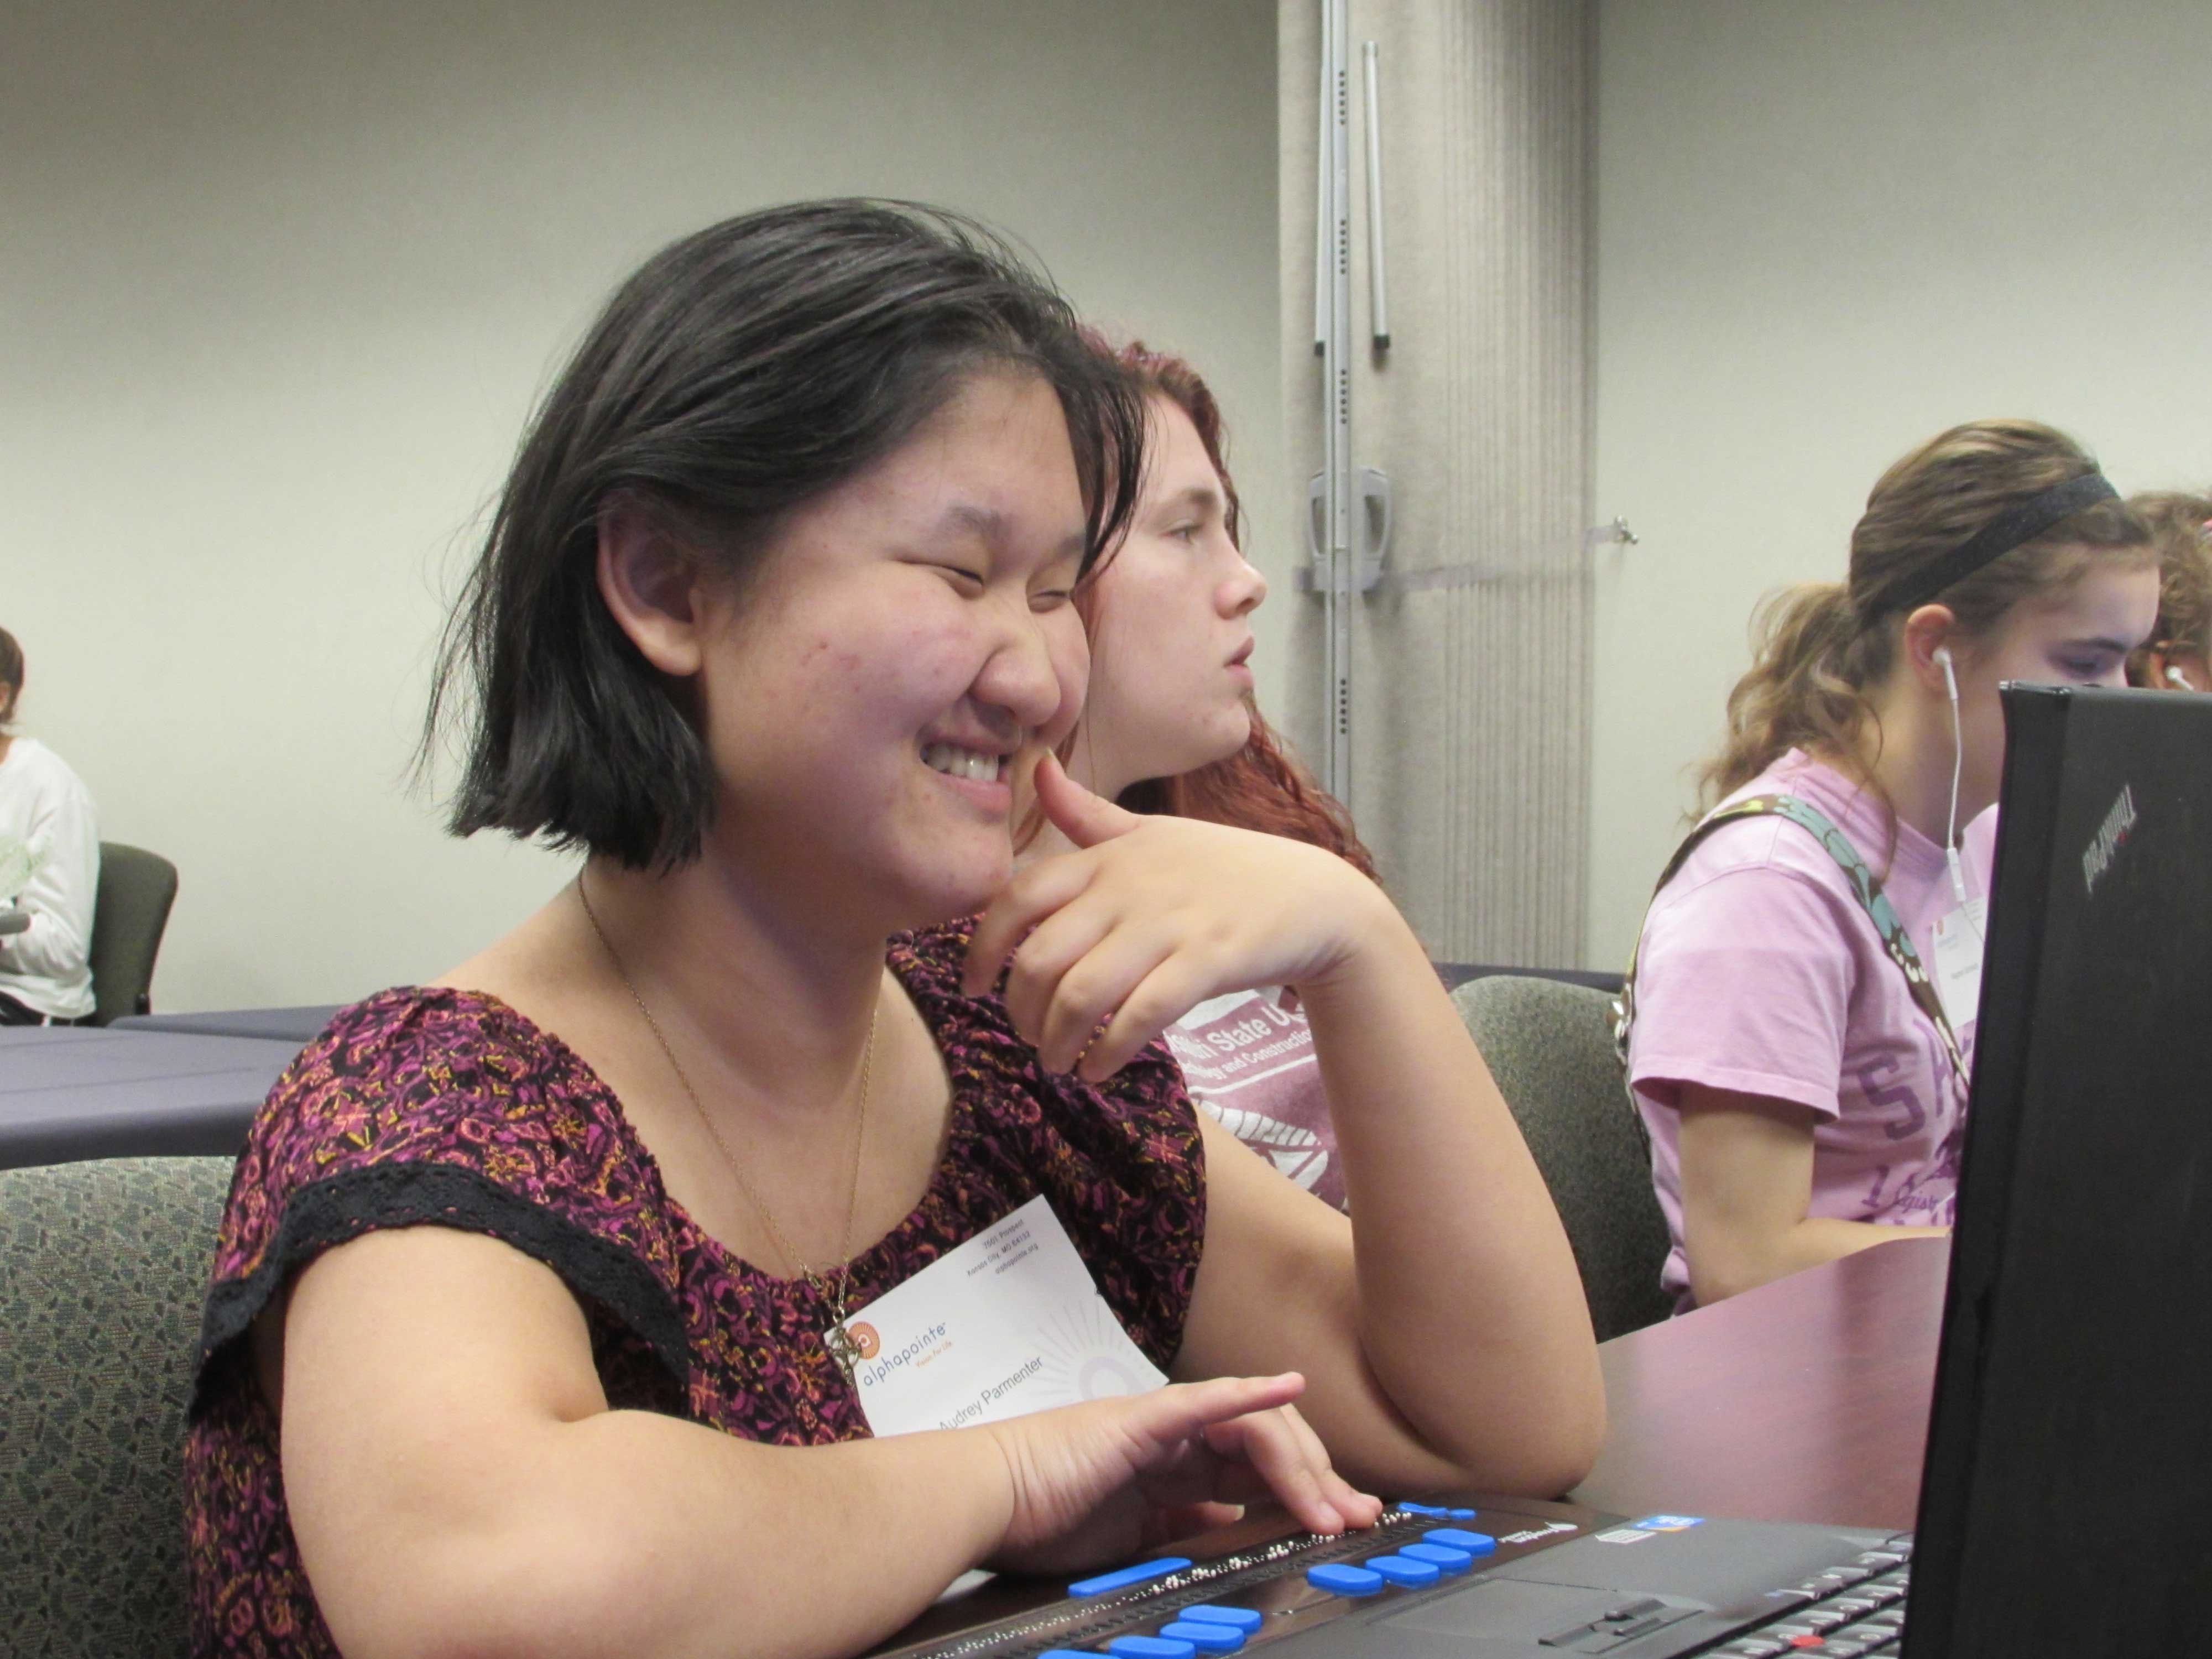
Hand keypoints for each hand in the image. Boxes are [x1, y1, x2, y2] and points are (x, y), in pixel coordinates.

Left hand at [964, 755, 1394, 1078]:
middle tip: (1027, 1035)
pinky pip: (1140, 1015)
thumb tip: (1038, 769)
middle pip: (1041, 958)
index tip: (974, 986)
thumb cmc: (1223, 867)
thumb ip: (1087, 814)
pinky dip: (1108, 1051)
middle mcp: (1130, 887)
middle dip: (1020, 1011)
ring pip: (1082, 994)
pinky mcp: (1208, 962)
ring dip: (1056, 1041)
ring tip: (1057, 1062)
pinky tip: (1099, 1069)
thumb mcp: (1152, 830)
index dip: (982, 947)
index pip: (1019, 897)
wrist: (1313, 896)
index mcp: (1108, 856)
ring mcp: (1170, 924)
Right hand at [980, 1373, 1381, 1574]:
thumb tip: (1231, 1523)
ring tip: (1331, 1506)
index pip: (1260, 1471)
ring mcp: (1162, 1423)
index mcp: (1178, 1467)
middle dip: (1322, 1479)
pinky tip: (1284, 1389)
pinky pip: (1204, 1402)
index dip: (1308, 1492)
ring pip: (1254, 1428)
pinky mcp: (1142, 1420)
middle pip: (1271, 1445)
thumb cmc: (1042, 1519)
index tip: (1344, 1524)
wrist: (986, 1503)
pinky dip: (1248, 1393)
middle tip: (1359, 1516)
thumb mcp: (1133, 1536)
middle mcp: (1179, 1436)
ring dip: (1301, 1465)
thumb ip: (1182, 1523)